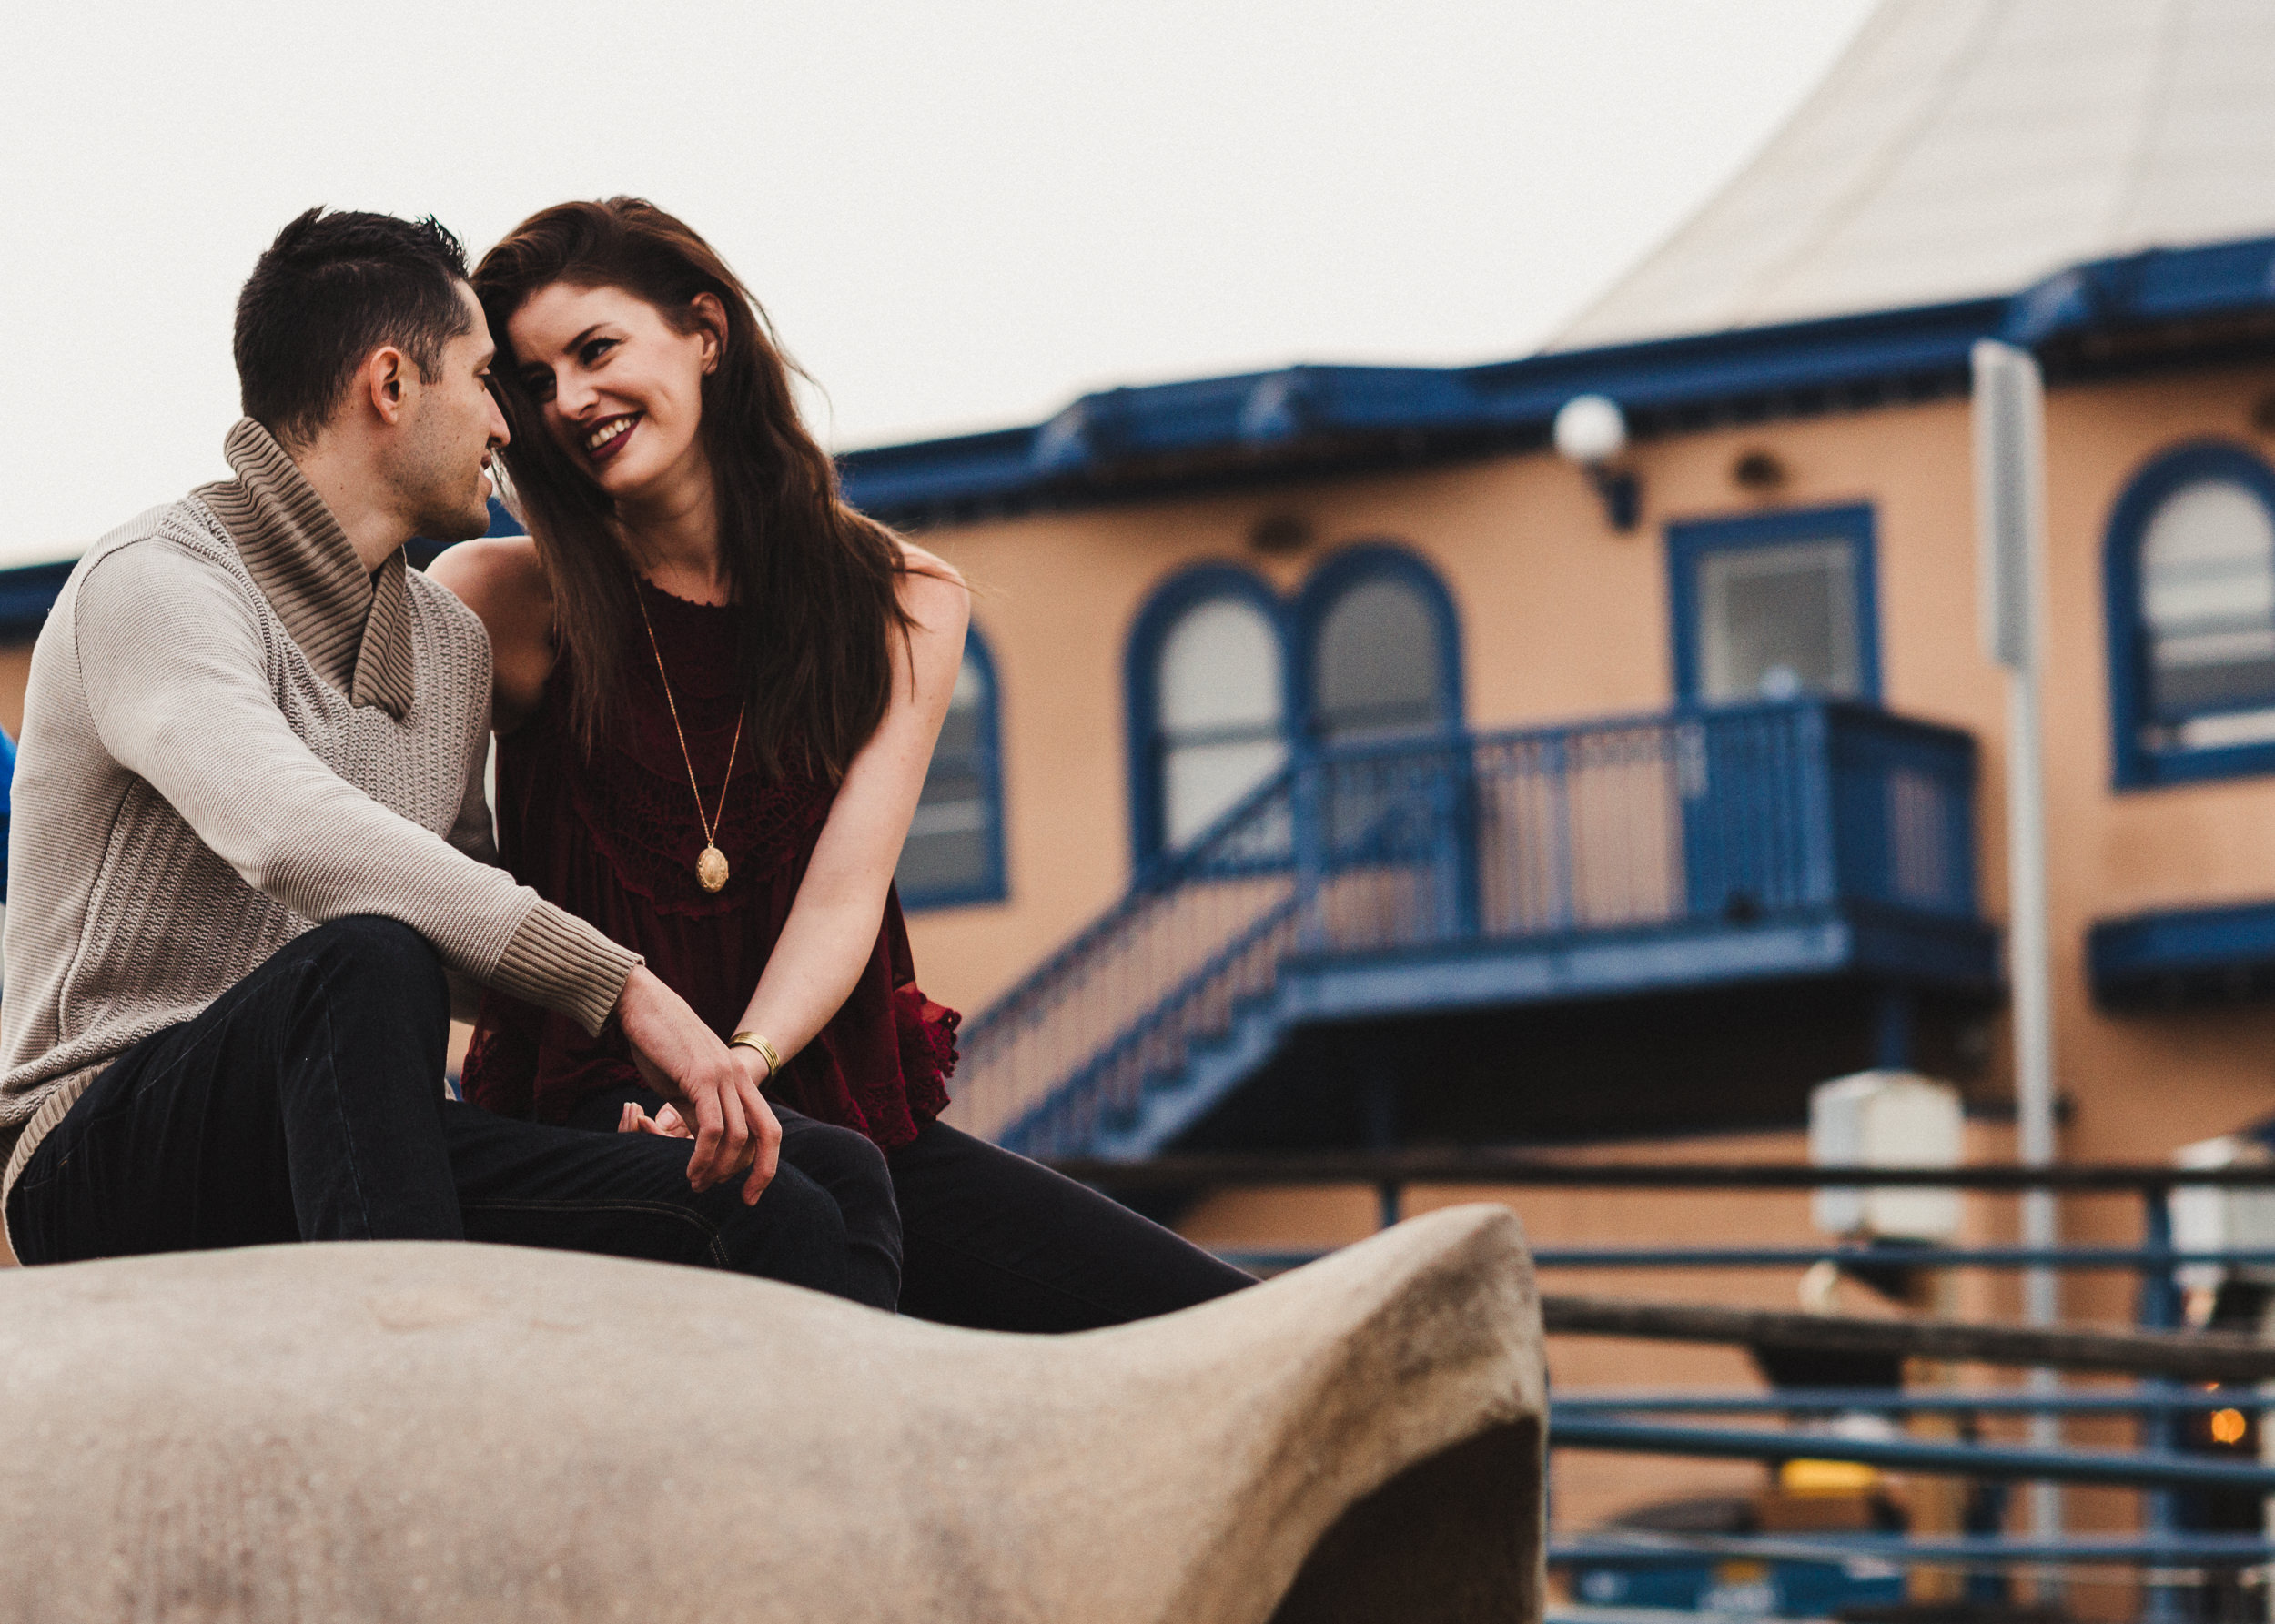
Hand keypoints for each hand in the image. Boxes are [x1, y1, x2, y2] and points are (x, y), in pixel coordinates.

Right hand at [613, 966, 779, 1202]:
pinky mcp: (700, 1076)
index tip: (750, 1191)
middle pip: (768, 1133)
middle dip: (763, 1172)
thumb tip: (705, 1144)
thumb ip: (698, 1110)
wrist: (642, 1003)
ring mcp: (722, 1075)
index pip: (767, 1127)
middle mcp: (738, 1077)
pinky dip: (704, 1155)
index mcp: (739, 1079)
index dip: (765, 1162)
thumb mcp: (684, 1083)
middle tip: (747, 1200)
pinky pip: (712, 1127)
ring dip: (720, 1168)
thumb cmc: (658, 1043)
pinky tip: (691, 1170)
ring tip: (699, 1184)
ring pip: (738, 1136)